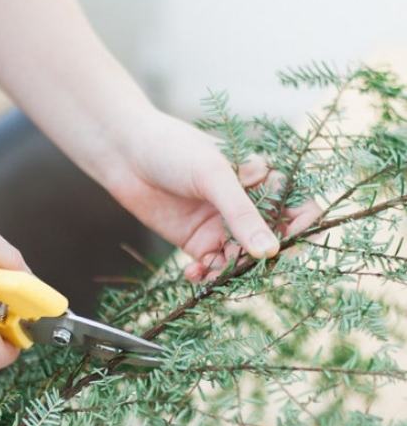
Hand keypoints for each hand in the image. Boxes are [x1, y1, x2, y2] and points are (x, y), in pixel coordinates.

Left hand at [107, 110, 320, 282]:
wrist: (124, 152)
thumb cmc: (173, 149)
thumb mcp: (213, 176)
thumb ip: (242, 215)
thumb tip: (270, 252)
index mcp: (262, 180)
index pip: (299, 209)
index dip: (302, 229)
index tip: (285, 244)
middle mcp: (247, 206)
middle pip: (273, 242)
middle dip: (262, 259)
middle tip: (241, 264)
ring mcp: (223, 226)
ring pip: (243, 261)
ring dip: (232, 272)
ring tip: (210, 270)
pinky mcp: (198, 242)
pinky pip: (214, 268)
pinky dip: (208, 276)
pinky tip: (193, 272)